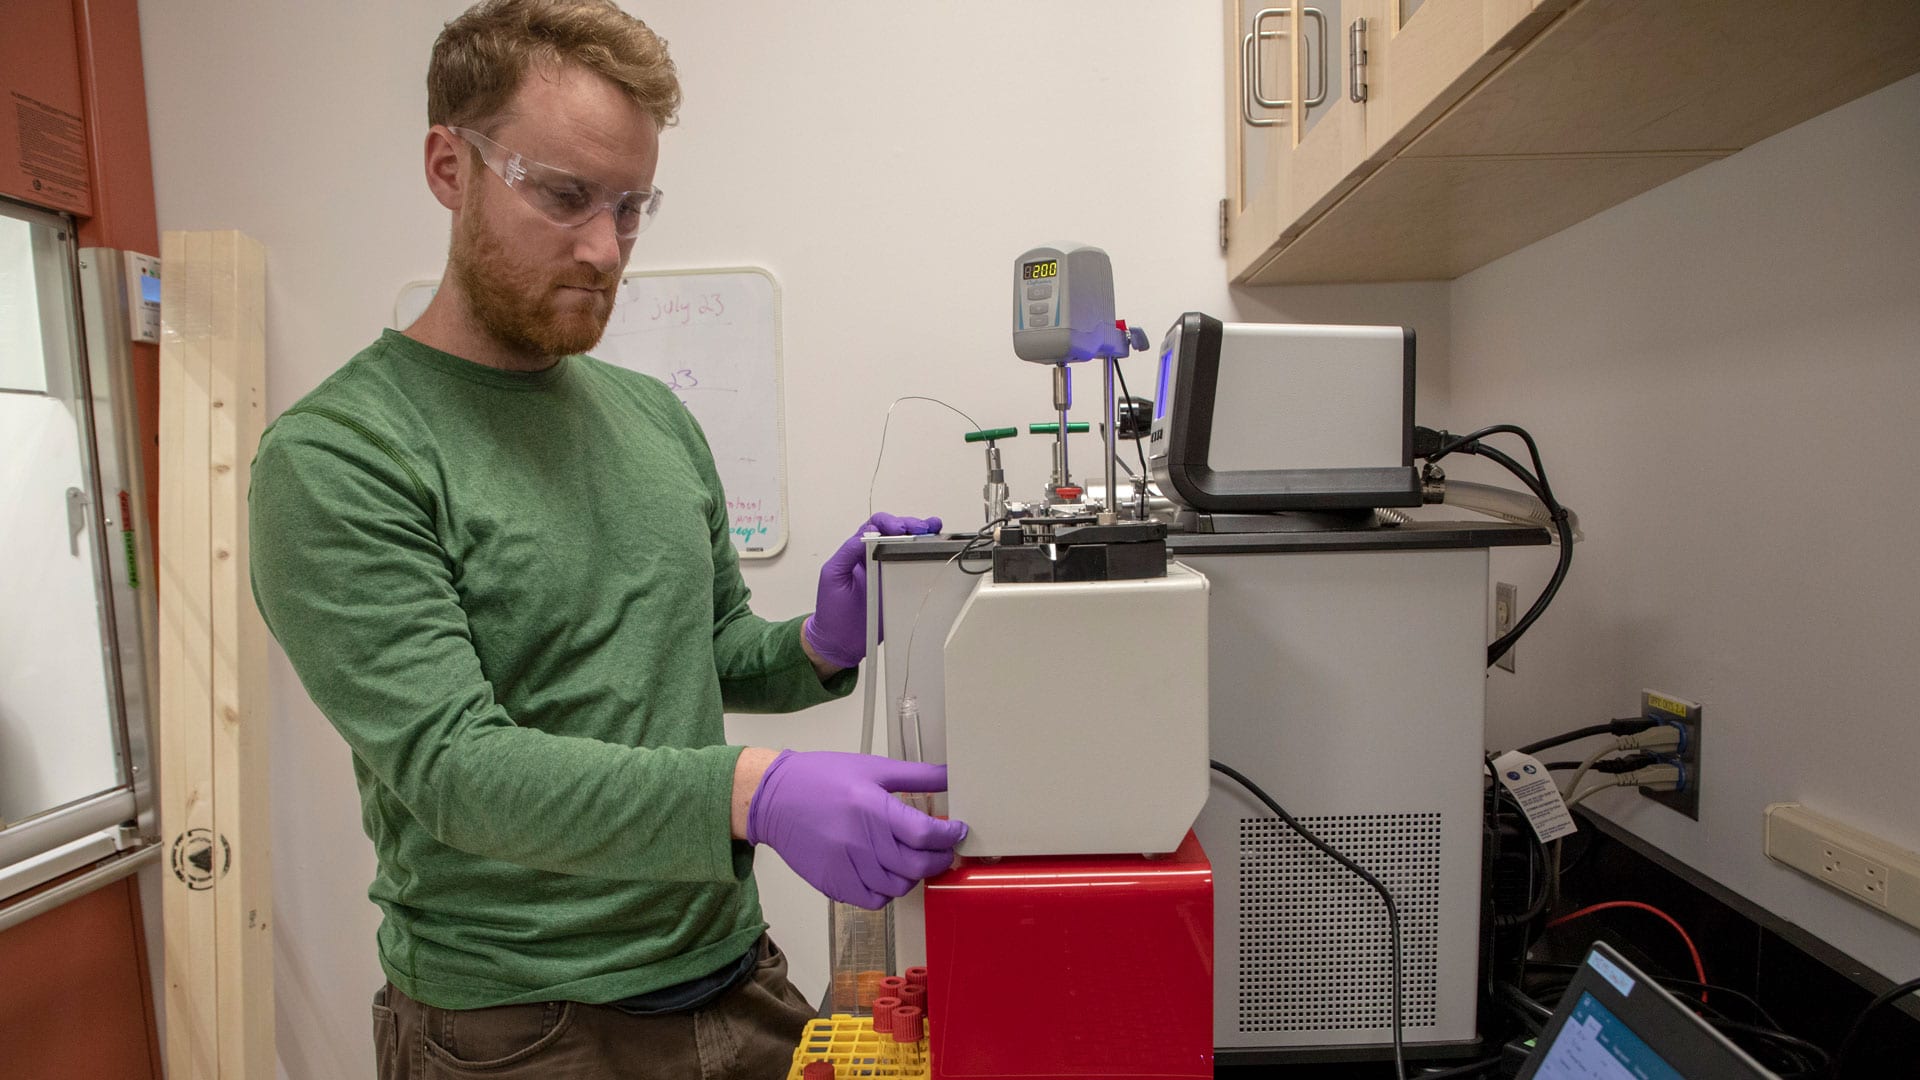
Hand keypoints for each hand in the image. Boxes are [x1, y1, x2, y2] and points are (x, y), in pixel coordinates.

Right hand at [745, 750, 966, 908]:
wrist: (773, 799)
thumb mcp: (872, 768)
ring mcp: (846, 867)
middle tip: (943, 849)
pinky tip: (888, 873)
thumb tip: (951, 775)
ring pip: (898, 886)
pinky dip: (888, 891)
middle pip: (917, 865)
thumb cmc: (821, 778)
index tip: (958, 831)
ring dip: (915, 875)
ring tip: (914, 859)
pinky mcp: (834, 883)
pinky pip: (874, 900)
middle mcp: (861, 842)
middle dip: (939, 858)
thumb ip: (917, 775)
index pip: (925, 834)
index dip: (949, 835)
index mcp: (873, 809)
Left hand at [803, 512, 941, 669]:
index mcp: (858, 552)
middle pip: (896, 533)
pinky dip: (926, 559)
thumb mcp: (833, 576)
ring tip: (934, 530)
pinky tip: (936, 552)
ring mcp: (889, 574)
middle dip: (911, 526)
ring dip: (923, 536)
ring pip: (908, 548)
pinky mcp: (900, 589)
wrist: (840, 642)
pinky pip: (914, 570)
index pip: (876, 526)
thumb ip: (848, 553)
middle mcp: (875, 559)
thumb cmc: (832, 611)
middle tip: (923, 529)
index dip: (890, 523)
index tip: (900, 529)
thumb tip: (866, 534)